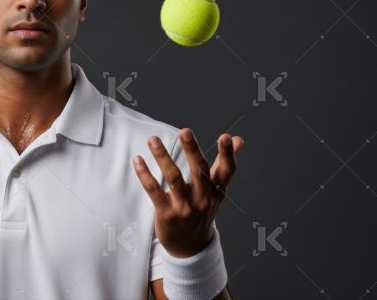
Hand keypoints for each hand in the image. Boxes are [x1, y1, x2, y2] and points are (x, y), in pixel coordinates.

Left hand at [133, 128, 243, 257]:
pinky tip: (138, 160)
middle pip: (199, 171)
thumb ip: (223, 164)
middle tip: (185, 131)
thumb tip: (238, 139)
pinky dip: (145, 174)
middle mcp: (203, 199)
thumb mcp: (216, 190)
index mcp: (217, 191)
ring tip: (153, 139)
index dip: (227, 155)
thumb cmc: (202, 210)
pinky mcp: (167, 214)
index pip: (226, 171)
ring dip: (162, 157)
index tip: (226, 137)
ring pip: (173, 178)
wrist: (190, 246)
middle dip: (193, 150)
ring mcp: (185, 208)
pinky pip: (154, 190)